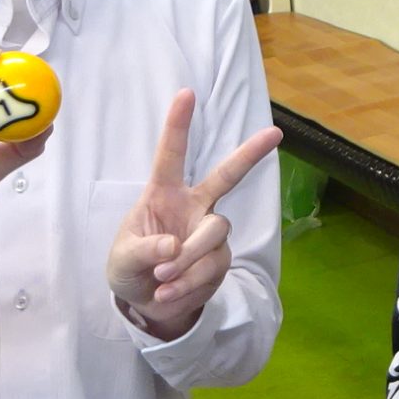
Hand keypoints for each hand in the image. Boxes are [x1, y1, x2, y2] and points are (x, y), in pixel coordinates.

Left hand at [105, 89, 281, 341]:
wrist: (148, 305)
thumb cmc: (130, 269)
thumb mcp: (123, 259)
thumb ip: (144, 250)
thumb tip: (173, 247)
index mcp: (164, 194)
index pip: (171, 155)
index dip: (178, 125)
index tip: (186, 93)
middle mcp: (194, 206)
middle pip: (227, 176)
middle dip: (250, 153)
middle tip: (276, 133)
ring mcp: (210, 233)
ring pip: (214, 233)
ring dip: (187, 261)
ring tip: (161, 279)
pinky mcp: (220, 260)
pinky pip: (211, 267)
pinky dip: (187, 283)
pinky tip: (168, 292)